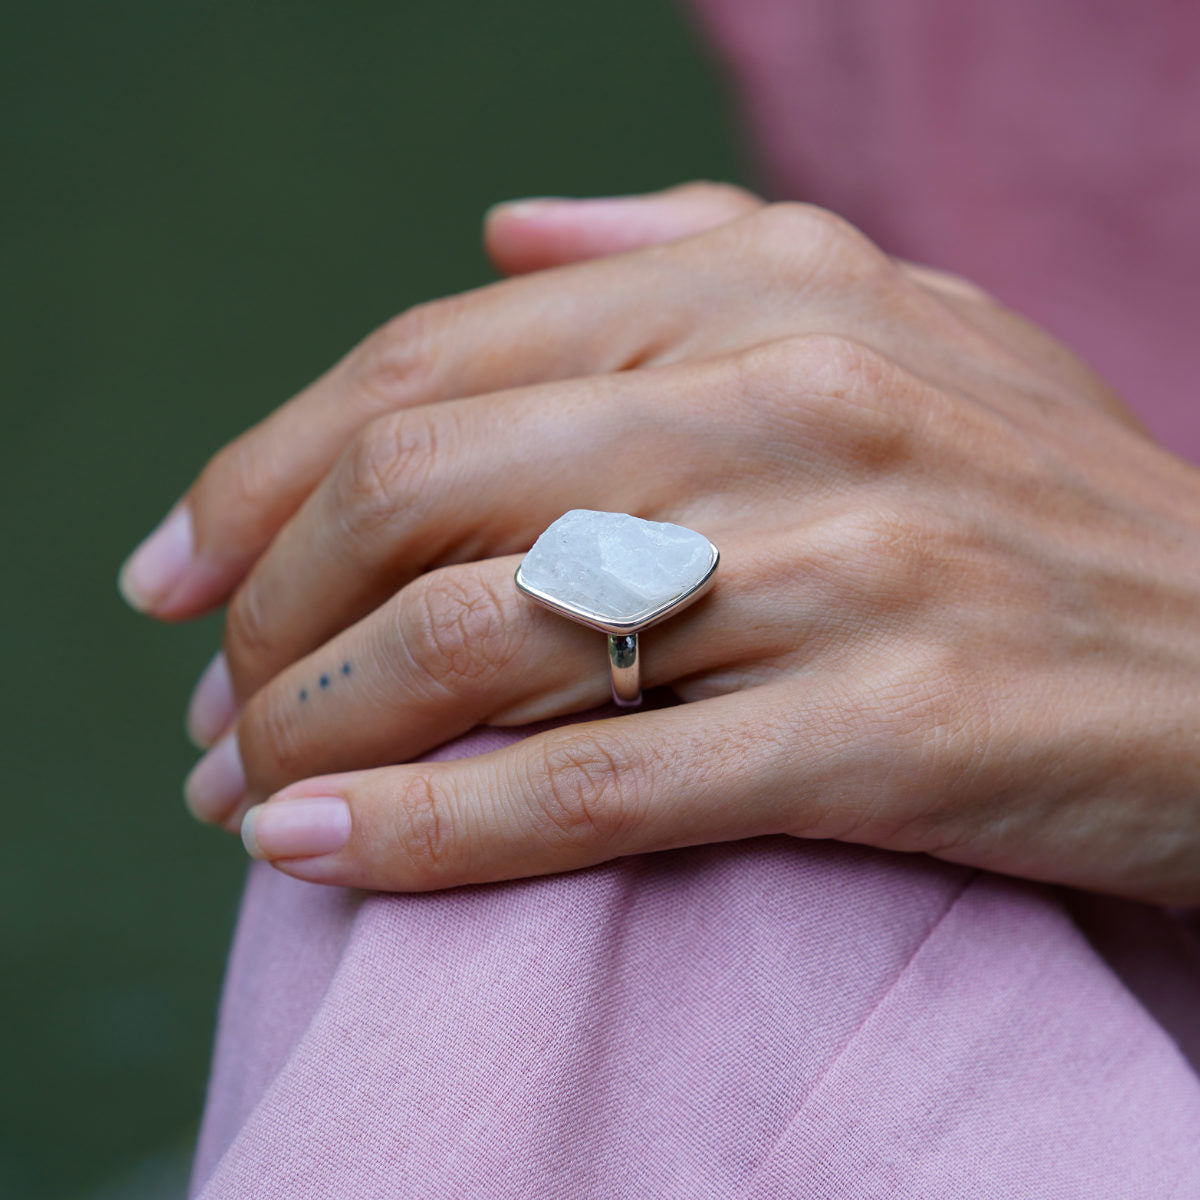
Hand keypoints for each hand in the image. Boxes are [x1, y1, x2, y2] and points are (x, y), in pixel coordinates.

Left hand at [121, 184, 1199, 903]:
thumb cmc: (1040, 506)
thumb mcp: (895, 318)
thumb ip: (690, 246)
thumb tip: (502, 225)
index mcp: (767, 292)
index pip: (428, 364)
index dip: (260, 471)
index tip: (175, 573)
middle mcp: (790, 402)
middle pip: (418, 489)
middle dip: (267, 613)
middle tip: (208, 706)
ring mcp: (843, 564)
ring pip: (483, 636)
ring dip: (315, 725)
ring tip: (244, 791)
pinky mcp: (887, 726)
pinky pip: (598, 783)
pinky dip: (432, 827)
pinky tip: (323, 852)